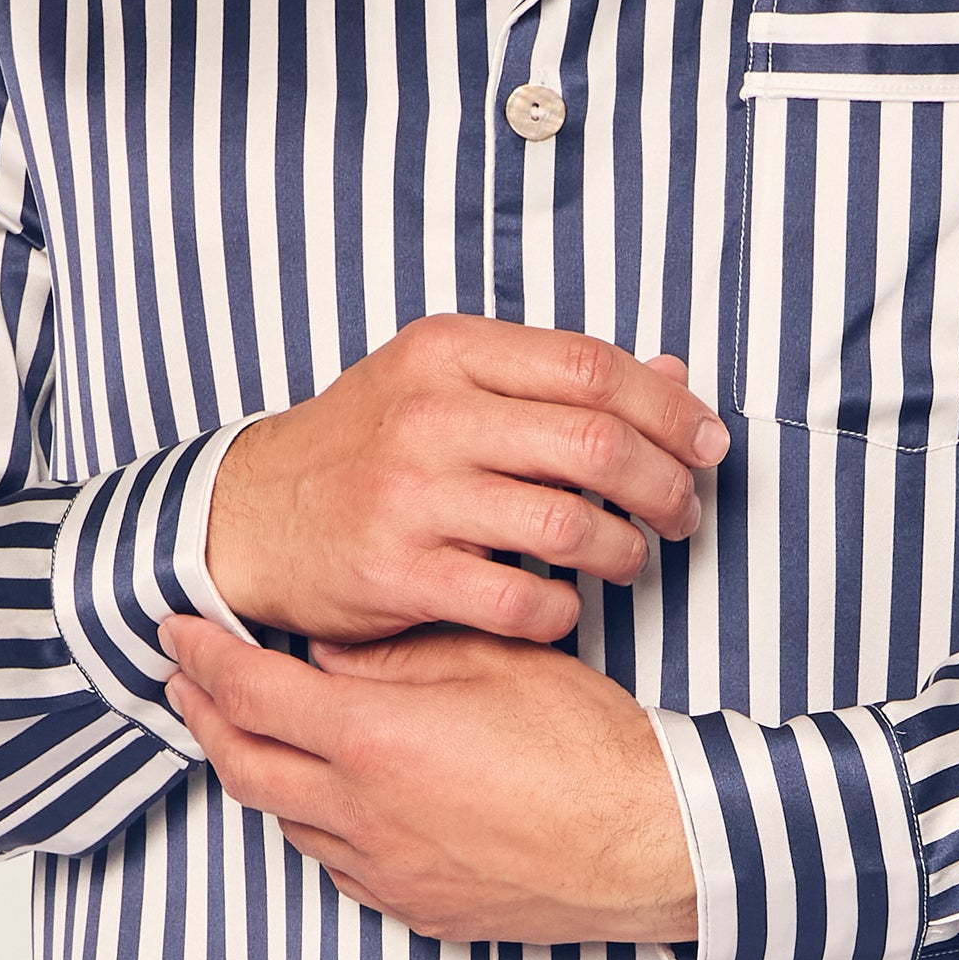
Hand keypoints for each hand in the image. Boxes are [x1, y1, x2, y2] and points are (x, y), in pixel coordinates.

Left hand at [159, 617, 698, 946]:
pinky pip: (337, 864)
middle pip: (243, 767)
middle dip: (202, 719)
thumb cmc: (584, 742)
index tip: (178, 629)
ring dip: (258, 770)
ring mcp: (386, 872)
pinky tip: (332, 794)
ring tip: (255, 729)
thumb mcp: (489, 659)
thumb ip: (396, 652)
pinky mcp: (416, 910)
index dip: (203, 658)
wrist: (646, 841)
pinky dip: (314, 821)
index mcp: (373, 741)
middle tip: (186, 681)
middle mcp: (362, 815)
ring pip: (286, 821)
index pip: (253, 694)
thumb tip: (331, 651)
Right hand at [203, 315, 725, 643]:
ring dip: (626, 550)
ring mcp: (412, 496)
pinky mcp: (397, 573)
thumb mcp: (447, 382)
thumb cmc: (367, 444)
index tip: (706, 442)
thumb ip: (554, 379)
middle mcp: (431, 415)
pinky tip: (566, 603)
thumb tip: (672, 378)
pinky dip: (564, 608)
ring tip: (633, 559)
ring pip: (568, 524)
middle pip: (595, 443)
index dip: (668, 409)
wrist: (251, 514)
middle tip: (683, 511)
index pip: (591, 367)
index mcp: (450, 352)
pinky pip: (519, 598)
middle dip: (665, 484)